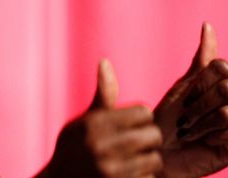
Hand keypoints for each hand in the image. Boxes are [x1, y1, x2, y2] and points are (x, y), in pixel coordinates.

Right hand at [40, 60, 162, 177]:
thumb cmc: (73, 149)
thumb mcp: (83, 121)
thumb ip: (103, 95)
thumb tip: (105, 61)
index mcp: (95, 123)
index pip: (143, 111)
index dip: (142, 118)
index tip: (134, 125)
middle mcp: (102, 146)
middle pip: (153, 135)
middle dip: (149, 139)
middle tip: (139, 144)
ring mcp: (111, 170)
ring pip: (154, 160)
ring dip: (148, 161)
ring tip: (135, 161)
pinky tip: (128, 175)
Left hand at [154, 23, 227, 177]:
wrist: (159, 152)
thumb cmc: (168, 119)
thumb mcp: (183, 86)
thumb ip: (200, 59)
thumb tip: (208, 24)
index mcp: (224, 84)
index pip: (222, 67)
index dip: (200, 82)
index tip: (185, 97)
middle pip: (226, 88)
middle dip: (198, 105)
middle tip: (185, 119)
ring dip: (201, 123)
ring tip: (191, 132)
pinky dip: (215, 137)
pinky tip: (207, 143)